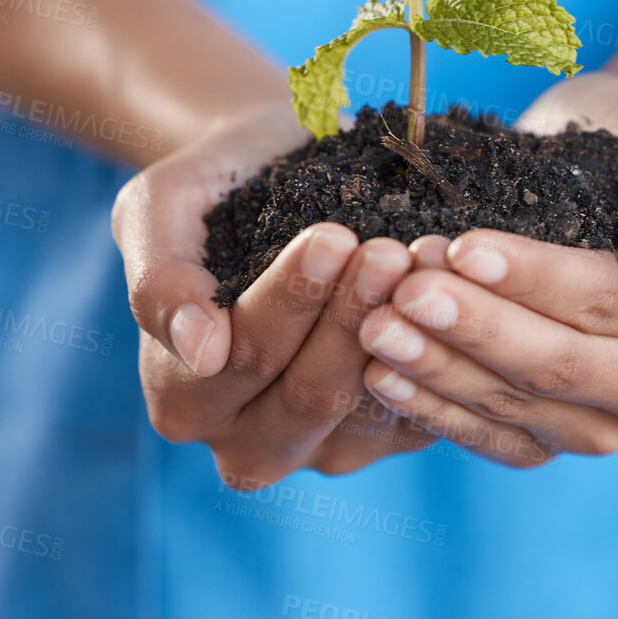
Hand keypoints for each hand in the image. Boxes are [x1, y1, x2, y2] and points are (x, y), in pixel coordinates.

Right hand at [111, 102, 437, 488]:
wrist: (275, 170)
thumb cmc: (209, 190)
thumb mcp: (159, 210)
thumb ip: (160, 279)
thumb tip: (200, 349)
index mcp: (182, 402)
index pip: (239, 361)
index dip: (288, 302)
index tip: (331, 238)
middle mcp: (250, 443)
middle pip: (309, 396)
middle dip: (352, 317)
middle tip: (388, 250)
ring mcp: (329, 448)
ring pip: (372, 405)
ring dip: (406, 331)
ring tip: (427, 260)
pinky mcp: (395, 433)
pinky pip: (426, 406)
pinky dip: (444, 348)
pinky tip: (458, 288)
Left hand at [355, 73, 617, 464]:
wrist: (609, 168)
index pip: (601, 302)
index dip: (529, 279)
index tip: (460, 248)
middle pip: (556, 364)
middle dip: (474, 327)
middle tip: (403, 290)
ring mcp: (605, 421)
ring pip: (515, 405)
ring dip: (439, 368)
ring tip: (377, 325)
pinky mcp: (549, 436)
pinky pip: (490, 437)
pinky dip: (432, 409)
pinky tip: (378, 376)